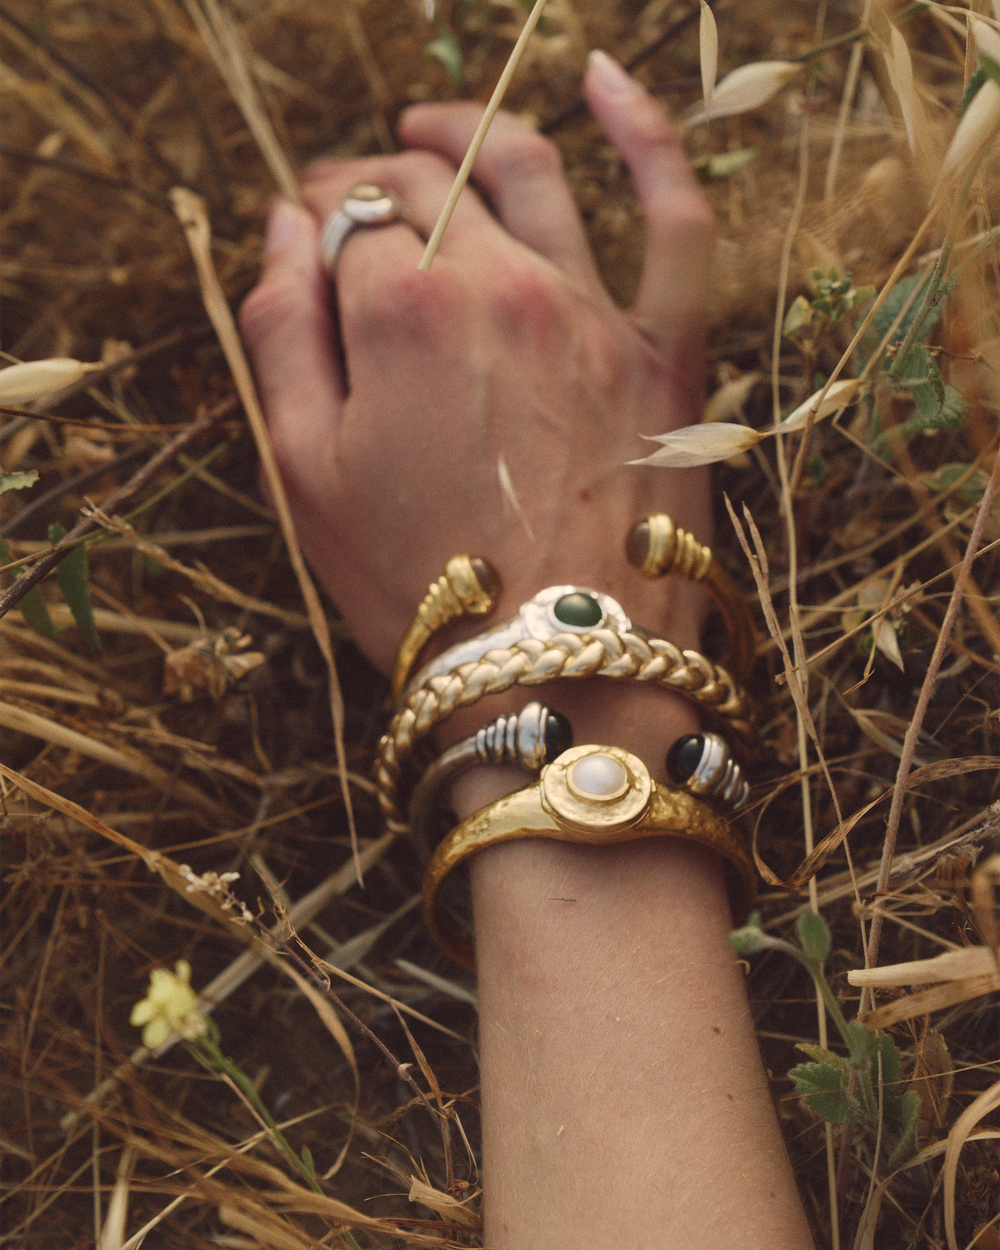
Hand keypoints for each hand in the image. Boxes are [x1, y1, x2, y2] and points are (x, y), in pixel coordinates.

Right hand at [239, 52, 713, 691]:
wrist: (556, 676)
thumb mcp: (304, 475)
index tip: (312, 239)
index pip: (349, 215)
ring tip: (430, 128)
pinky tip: (608, 83)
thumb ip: (280, 334)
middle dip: (380, 180)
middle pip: (430, 186)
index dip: (321, 219)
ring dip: (468, 132)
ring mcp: (594, 310)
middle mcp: (502, 284)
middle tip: (358, 205)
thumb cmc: (418, 586)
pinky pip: (675, 215)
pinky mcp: (667, 350)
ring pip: (530, 171)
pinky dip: (647, 136)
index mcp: (401, 310)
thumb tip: (281, 228)